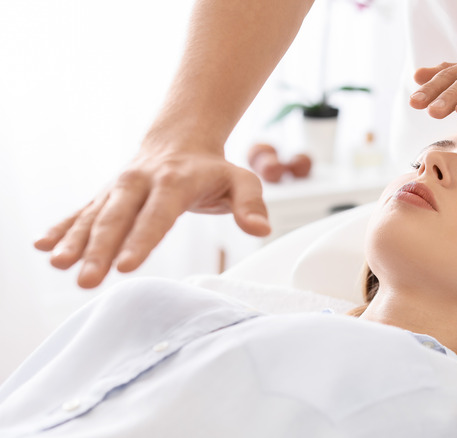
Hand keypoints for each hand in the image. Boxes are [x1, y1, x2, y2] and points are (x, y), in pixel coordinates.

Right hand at [34, 148, 270, 287]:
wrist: (180, 139)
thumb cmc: (214, 169)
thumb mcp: (242, 180)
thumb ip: (251, 203)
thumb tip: (260, 229)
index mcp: (175, 181)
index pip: (157, 215)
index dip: (141, 240)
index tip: (126, 266)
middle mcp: (140, 183)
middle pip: (118, 218)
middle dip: (100, 250)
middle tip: (88, 280)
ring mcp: (119, 188)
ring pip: (94, 216)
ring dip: (75, 241)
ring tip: (57, 264)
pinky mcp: (106, 195)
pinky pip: (82, 211)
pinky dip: (63, 227)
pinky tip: (42, 245)